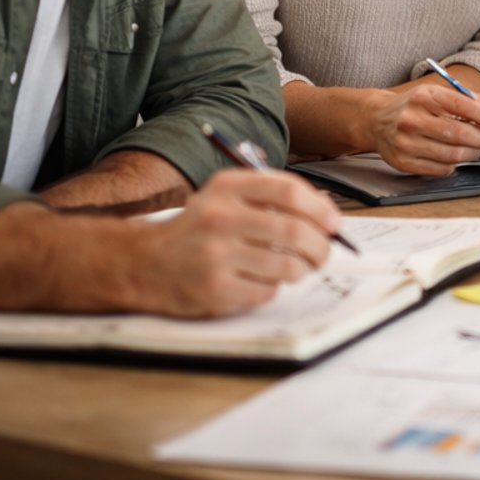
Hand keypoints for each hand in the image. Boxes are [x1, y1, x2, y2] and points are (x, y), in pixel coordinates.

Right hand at [126, 169, 340, 317]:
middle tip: (323, 253)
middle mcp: (220, 218)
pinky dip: (273, 288)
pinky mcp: (215, 289)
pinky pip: (267, 291)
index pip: (288, 191)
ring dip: (300, 270)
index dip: (320, 208)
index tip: (334, 223)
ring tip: (294, 268)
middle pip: (294, 231)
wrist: (146, 263)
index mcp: (227, 188)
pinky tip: (258, 281)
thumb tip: (327, 213)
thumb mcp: (228, 197)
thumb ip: (273, 197)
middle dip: (320, 246)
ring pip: (286, 265)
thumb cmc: (200, 228)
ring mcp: (216, 256)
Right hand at [366, 82, 479, 175]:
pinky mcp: (402, 162)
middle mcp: (412, 118)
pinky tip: (455, 157)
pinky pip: (439, 169)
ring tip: (476, 149)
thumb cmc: (414, 105)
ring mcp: (405, 142)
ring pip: (451, 154)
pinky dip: (454, 165)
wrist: (375, 119)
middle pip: (458, 134)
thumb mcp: (438, 93)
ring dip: (472, 154)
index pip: (462, 106)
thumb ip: (471, 100)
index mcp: (424, 96)